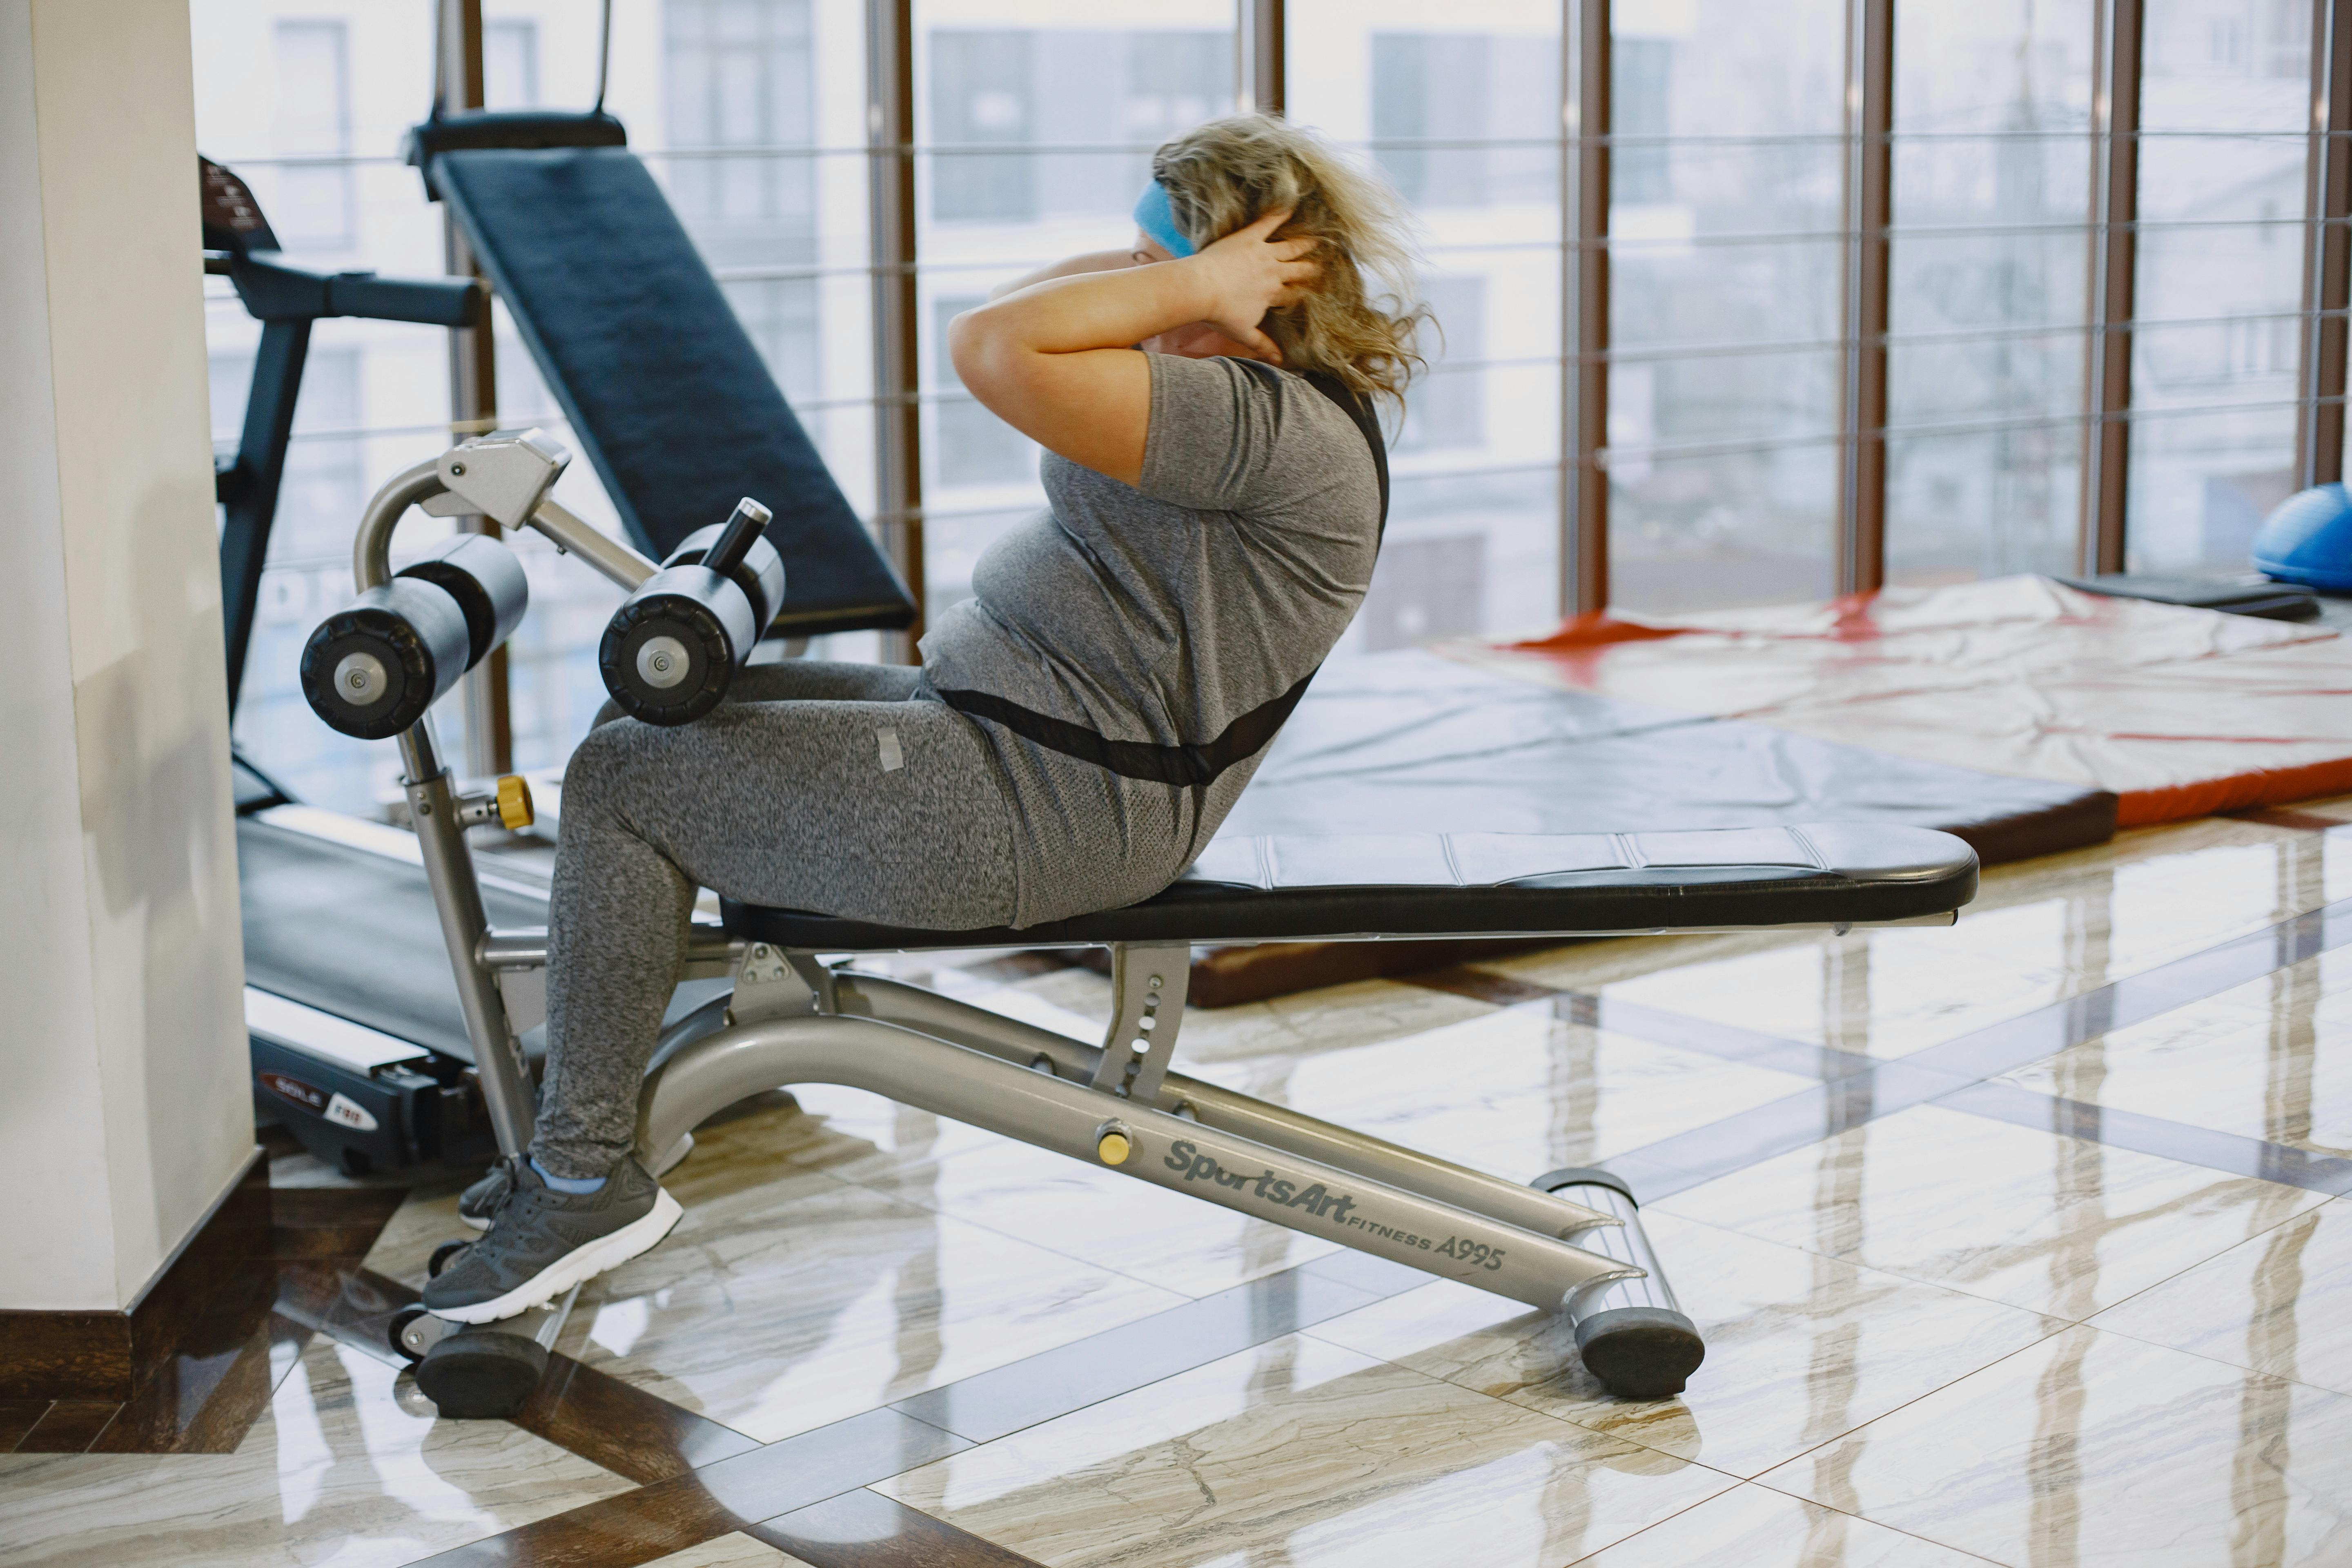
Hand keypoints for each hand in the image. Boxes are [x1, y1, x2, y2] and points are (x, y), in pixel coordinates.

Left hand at [1180, 209, 1319, 362]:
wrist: (1198, 290)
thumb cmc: (1218, 314)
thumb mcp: (1243, 333)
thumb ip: (1263, 345)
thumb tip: (1280, 362)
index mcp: (1273, 294)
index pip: (1295, 294)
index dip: (1305, 292)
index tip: (1314, 290)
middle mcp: (1274, 273)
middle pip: (1300, 269)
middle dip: (1312, 268)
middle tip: (1323, 263)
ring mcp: (1263, 253)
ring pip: (1292, 247)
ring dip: (1305, 243)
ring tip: (1316, 239)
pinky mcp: (1250, 237)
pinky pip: (1268, 223)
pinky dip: (1280, 213)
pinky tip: (1290, 206)